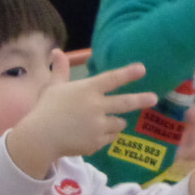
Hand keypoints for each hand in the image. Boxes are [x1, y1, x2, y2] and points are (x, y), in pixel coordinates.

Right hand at [6, 58, 156, 178]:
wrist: (40, 138)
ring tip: (112, 121)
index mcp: (87, 90)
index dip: (128, 73)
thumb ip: (60, 70)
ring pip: (118, 124)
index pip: (112, 79)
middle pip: (125, 103)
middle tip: (154, 98)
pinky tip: (94, 135)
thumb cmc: (45, 110)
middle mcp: (96, 107)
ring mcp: (98, 126)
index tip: (142, 69)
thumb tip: (56, 51)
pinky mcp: (96, 143)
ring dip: (117, 122)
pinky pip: (109, 138)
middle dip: (141, 100)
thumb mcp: (52, 87)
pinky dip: (106, 136)